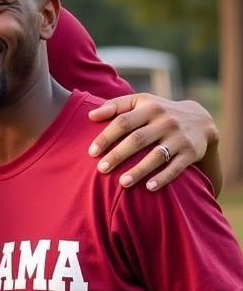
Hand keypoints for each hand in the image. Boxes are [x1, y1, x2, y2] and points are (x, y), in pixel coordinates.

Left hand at [87, 94, 217, 192]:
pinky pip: (176, 167)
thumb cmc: (159, 113)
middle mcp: (165, 122)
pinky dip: (163, 178)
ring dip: (139, 170)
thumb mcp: (141, 102)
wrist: (200, 120)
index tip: (91, 152)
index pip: (123, 122)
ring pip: (157, 156)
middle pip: (137, 139)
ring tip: (122, 183)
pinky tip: (149, 187)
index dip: (106, 137)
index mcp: (150, 108)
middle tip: (101, 169)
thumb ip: (116, 106)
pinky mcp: (191, 152)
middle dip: (118, 155)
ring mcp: (179, 138)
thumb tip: (90, 115)